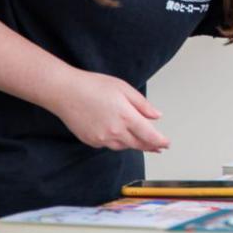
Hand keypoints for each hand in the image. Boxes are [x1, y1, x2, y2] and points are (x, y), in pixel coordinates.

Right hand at [48, 69, 170, 152]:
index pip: (149, 136)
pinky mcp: (91, 141)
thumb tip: (156, 116)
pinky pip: (109, 145)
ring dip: (134, 144)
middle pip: (138, 144)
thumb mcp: (124, 88)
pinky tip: (119, 135)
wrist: (64, 92)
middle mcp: (115, 132)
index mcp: (126, 117)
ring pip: (124, 146)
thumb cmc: (93, 86)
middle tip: (159, 147)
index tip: (167, 143)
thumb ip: (142, 104)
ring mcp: (102, 139)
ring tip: (142, 142)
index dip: (160, 141)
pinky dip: (117, 141)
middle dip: (150, 146)